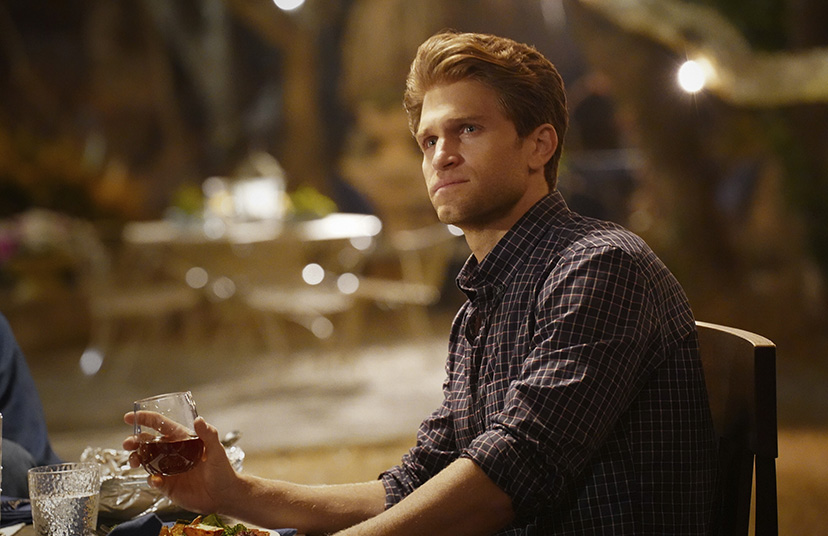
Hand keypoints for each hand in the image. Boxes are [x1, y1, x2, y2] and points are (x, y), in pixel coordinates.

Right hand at [123, 414, 239, 513]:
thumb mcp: (217, 450)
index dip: (145, 420)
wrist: (224, 495)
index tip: (129, 417)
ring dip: (137, 459)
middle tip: (127, 443)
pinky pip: (154, 481)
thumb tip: (199, 420)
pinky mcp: (168, 486)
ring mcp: (169, 470)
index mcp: (183, 440)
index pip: (161, 426)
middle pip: (148, 443)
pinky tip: (155, 480)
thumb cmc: (222, 469)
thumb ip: (208, 435)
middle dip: (134, 441)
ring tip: (134, 461)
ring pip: (146, 461)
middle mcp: (173, 453)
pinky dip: (151, 480)